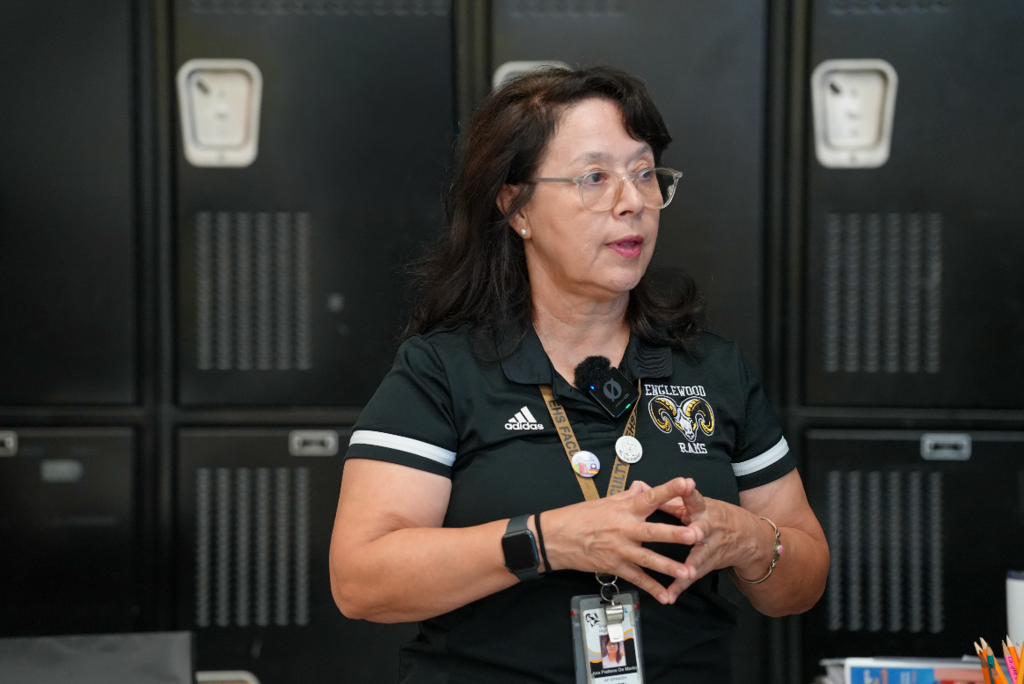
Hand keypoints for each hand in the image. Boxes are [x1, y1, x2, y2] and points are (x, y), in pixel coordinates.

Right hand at [542, 477, 696, 603]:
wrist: (554, 538)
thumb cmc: (578, 517)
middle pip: (653, 532)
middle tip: (696, 535)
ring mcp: (620, 550)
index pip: (650, 497)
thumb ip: (627, 496)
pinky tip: (667, 595)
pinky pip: (636, 579)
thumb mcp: (603, 501)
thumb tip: (644, 487)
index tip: (687, 483)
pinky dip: (652, 588)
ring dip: (669, 566)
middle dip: (675, 534)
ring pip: (648, 559)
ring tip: (689, 572)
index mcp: (624, 510)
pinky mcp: (614, 567)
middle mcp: (624, 529)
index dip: (669, 490)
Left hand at [663, 479, 772, 601]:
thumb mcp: (697, 505)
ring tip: (684, 572)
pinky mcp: (709, 564)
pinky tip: (670, 595)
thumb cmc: (716, 516)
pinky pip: (693, 576)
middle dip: (697, 531)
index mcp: (702, 509)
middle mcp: (708, 527)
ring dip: (693, 563)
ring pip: (700, 556)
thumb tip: (643, 487)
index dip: (690, 491)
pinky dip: (681, 586)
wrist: (747, 538)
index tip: (687, 483)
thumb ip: (671, 499)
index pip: (696, 497)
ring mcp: (711, 547)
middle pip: (703, 528)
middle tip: (692, 533)